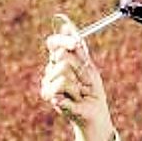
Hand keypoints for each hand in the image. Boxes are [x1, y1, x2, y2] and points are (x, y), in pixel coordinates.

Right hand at [41, 15, 113, 140]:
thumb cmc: (92, 91)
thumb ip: (78, 51)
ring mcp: (47, 82)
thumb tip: (67, 27)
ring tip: (80, 92)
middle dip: (79, 66)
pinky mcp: (48, 95)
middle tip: (85, 80)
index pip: (53, 43)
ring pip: (63, 69)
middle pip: (61, 55)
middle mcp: (50, 70)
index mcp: (59, 61)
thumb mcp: (89, 68)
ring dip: (78, 82)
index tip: (76, 43)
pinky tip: (74, 100)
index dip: (63, 40)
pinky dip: (74, 92)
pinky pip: (61, 84)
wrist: (94, 113)